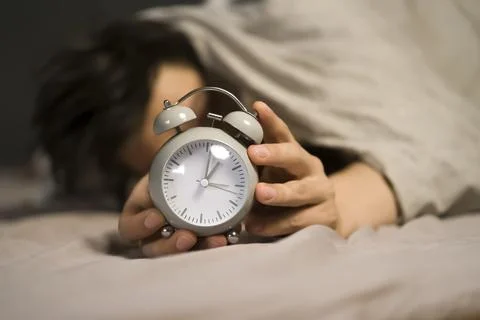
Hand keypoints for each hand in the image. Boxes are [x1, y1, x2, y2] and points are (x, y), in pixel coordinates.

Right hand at [118, 175, 227, 257]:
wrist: (191, 178)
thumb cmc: (172, 174)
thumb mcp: (164, 168)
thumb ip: (168, 169)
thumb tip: (174, 150)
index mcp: (137, 215)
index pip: (129, 228)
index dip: (140, 226)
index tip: (157, 216)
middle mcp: (151, 235)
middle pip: (153, 249)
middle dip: (170, 245)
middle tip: (188, 236)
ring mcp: (173, 242)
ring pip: (180, 256)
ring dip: (198, 249)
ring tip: (216, 240)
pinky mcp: (196, 245)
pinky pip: (204, 251)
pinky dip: (216, 244)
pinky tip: (229, 237)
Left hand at [245, 102, 337, 235]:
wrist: (319, 222)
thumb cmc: (285, 195)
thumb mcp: (269, 179)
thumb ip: (253, 169)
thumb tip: (220, 158)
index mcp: (294, 156)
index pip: (283, 135)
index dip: (271, 121)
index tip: (258, 108)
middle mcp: (310, 169)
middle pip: (295, 157)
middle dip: (274, 154)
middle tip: (254, 153)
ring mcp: (321, 193)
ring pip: (301, 191)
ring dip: (279, 192)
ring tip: (259, 194)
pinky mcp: (326, 217)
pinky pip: (300, 220)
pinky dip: (277, 224)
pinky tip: (258, 226)